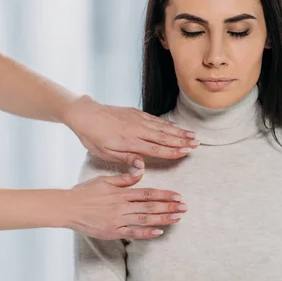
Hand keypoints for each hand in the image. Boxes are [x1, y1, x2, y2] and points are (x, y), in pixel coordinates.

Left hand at [63, 95, 198, 167]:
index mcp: (130, 142)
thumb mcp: (104, 153)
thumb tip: (142, 167)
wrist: (85, 113)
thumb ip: (125, 159)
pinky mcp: (136, 113)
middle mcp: (137, 130)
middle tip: (196, 144)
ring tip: (192, 135)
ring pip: (162, 127)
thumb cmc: (92, 136)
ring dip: (179, 132)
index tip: (186, 152)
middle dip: (182, 141)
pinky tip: (176, 126)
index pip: (156, 148)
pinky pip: (156, 119)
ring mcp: (138, 120)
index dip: (173, 151)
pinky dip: (167, 124)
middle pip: (164, 137)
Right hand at [64, 171, 187, 239]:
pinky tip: (159, 232)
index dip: (164, 195)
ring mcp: (117, 221)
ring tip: (177, 218)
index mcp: (121, 193)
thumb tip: (140, 170)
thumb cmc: (85, 192)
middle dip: (169, 207)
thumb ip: (124, 178)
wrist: (67, 208)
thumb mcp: (105, 180)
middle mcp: (121, 207)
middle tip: (184, 208)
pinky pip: (132, 233)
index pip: (147, 193)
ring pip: (144, 220)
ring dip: (163, 219)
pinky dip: (146, 233)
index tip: (178, 196)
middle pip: (149, 207)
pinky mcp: (112, 232)